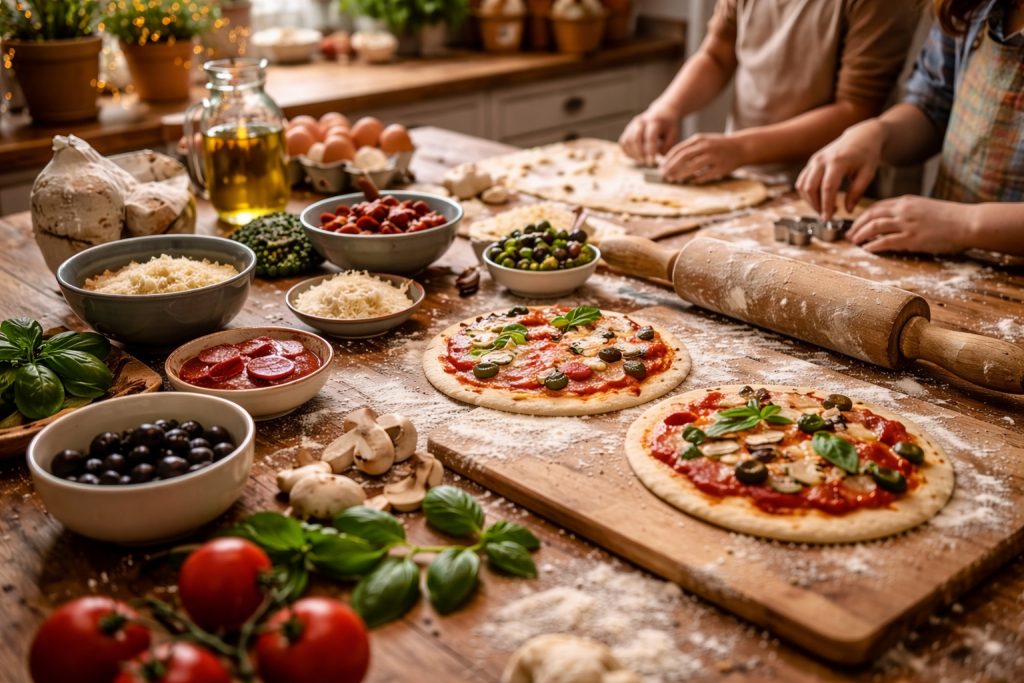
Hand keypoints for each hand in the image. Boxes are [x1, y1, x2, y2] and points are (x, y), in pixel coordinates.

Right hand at [619, 104, 679, 166]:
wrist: (662, 111)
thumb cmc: (669, 125)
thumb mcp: (674, 134)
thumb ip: (667, 146)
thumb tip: (657, 156)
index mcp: (654, 122)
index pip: (650, 138)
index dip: (649, 152)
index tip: (651, 163)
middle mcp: (641, 121)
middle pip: (635, 139)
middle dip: (639, 153)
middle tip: (645, 163)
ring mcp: (632, 125)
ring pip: (627, 141)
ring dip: (632, 153)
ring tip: (641, 160)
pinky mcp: (627, 129)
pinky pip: (623, 143)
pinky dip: (627, 152)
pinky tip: (636, 157)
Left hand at [658, 133, 744, 182]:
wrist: (741, 147)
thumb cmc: (718, 145)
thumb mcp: (703, 141)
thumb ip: (689, 148)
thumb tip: (670, 160)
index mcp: (699, 139)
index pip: (678, 149)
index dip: (668, 160)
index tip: (661, 167)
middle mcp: (706, 147)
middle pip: (683, 157)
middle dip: (671, 167)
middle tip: (663, 175)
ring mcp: (713, 157)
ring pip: (692, 167)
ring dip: (680, 174)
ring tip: (673, 180)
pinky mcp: (720, 168)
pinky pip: (704, 175)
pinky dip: (695, 179)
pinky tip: (689, 182)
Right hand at [797, 119, 884, 219]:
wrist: (861, 136)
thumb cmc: (867, 155)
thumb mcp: (868, 173)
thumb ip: (857, 192)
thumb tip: (847, 210)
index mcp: (838, 161)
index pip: (827, 188)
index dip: (826, 205)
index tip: (829, 218)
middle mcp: (822, 160)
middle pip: (810, 188)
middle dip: (816, 206)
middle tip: (827, 216)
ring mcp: (814, 160)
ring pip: (803, 186)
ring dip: (810, 201)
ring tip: (824, 208)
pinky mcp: (811, 162)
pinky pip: (802, 181)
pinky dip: (807, 194)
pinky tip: (819, 200)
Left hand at [847, 196, 975, 253]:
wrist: (968, 222)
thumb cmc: (951, 218)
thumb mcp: (925, 208)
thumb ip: (908, 212)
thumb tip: (894, 222)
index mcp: (906, 201)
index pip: (877, 206)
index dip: (863, 216)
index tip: (855, 224)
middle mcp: (903, 210)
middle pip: (871, 214)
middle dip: (856, 225)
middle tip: (848, 234)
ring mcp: (907, 224)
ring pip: (874, 226)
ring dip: (860, 234)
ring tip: (853, 241)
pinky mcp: (912, 238)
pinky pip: (885, 241)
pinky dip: (873, 245)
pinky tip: (866, 249)